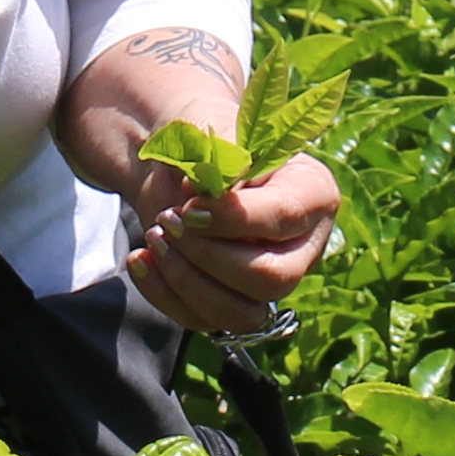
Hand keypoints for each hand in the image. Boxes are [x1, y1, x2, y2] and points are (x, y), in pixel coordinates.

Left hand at [126, 151, 338, 337]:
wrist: (179, 165)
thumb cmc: (205, 141)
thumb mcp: (212, 135)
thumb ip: (217, 162)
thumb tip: (201, 194)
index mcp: (313, 194)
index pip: (284, 217)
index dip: (232, 219)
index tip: (188, 206)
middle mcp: (303, 246)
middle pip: (271, 278)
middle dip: (209, 256)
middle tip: (168, 221)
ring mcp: (270, 280)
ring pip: (241, 312)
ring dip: (187, 281)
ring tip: (154, 239)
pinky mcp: (235, 303)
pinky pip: (205, 320)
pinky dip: (165, 293)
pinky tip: (142, 258)